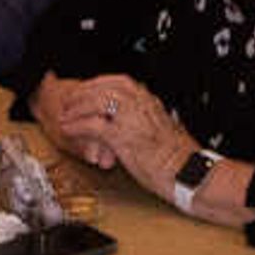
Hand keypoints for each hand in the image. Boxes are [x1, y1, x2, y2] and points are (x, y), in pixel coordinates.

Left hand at [32, 73, 177, 177]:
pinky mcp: (123, 137)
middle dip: (83, 92)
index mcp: (151, 101)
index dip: (99, 84)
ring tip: (65, 115)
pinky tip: (68, 129)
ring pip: (96, 101)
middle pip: (104, 86)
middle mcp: (141, 104)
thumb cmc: (180, 158)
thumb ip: (146, 121)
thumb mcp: (162, 130)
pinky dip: (77, 125)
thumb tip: (132, 123)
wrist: (189, 173)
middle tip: (69, 100)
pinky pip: (93, 125)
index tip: (87, 89)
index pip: (120, 81)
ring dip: (77, 107)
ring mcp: (131, 119)